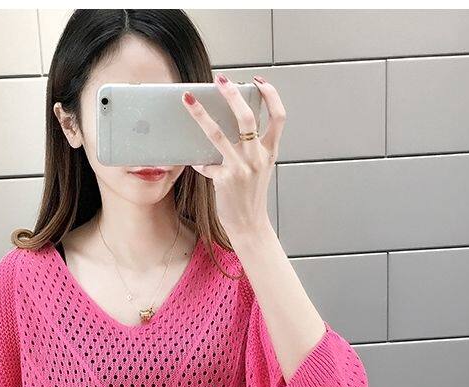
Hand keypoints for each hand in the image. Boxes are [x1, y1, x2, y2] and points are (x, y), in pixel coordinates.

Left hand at [181, 73, 285, 239]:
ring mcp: (241, 168)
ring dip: (200, 114)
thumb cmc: (251, 195)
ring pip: (218, 134)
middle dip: (232, 95)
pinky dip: (198, 160)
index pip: (279, 117)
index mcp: (270, 152)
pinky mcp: (224, 179)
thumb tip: (230, 123)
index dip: (271, 95)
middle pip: (247, 118)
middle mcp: (257, 157)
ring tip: (188, 100)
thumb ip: (252, 148)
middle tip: (219, 79)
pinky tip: (194, 160)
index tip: (258, 81)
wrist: (249, 224)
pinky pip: (205, 163)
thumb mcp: (260, 168)